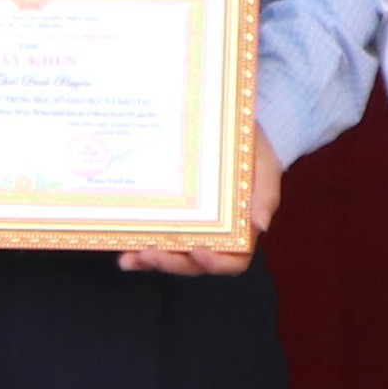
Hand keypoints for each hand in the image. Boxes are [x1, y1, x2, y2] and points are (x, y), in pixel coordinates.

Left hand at [120, 133, 275, 278]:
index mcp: (240, 229)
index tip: (199, 253)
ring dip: (149, 260)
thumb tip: (260, 226)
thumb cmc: (252, 149)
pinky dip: (137, 245)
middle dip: (172, 263)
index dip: (216, 264)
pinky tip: (122, 248)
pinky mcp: (169, 213)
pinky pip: (154, 234)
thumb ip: (265, 195)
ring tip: (130, 257)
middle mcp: (213, 234)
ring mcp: (189, 225)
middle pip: (193, 263)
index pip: (232, 260)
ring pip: (170, 254)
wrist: (227, 124)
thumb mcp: (264, 166)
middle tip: (151, 253)